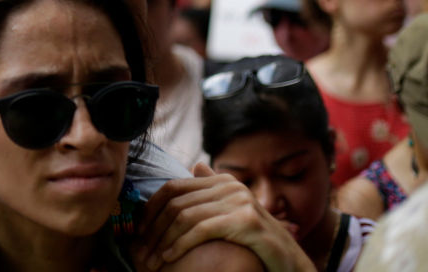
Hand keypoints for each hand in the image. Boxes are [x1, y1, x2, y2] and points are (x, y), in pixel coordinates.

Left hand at [133, 164, 311, 271]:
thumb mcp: (232, 212)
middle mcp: (230, 186)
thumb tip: (195, 165)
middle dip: (154, 226)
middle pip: (177, 202)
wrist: (289, 261)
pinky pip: (201, 230)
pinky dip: (180, 244)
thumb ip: (212, 192)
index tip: (138, 228)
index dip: (151, 207)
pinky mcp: (246, 220)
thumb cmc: (256, 240)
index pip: (174, 188)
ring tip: (152, 258)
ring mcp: (239, 201)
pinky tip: (169, 257)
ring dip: (163, 239)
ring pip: (185, 216)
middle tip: (141, 248)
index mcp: (223, 181)